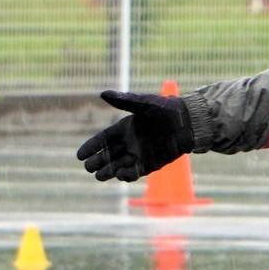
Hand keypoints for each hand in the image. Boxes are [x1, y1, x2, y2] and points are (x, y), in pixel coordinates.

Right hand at [75, 89, 192, 182]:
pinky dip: (127, 175)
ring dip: (109, 171)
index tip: (79, 156)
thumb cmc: (166, 109)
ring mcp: (139, 154)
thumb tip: (103, 94)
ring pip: (118, 166)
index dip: (91, 147)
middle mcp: (130, 142)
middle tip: (89, 167)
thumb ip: (124, 101)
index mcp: (125, 128)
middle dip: (97, 162)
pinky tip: (120, 175)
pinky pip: (135, 172)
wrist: (189, 122)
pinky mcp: (150, 164)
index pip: (103, 140)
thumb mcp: (144, 104)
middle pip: (108, 155)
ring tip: (100, 175)